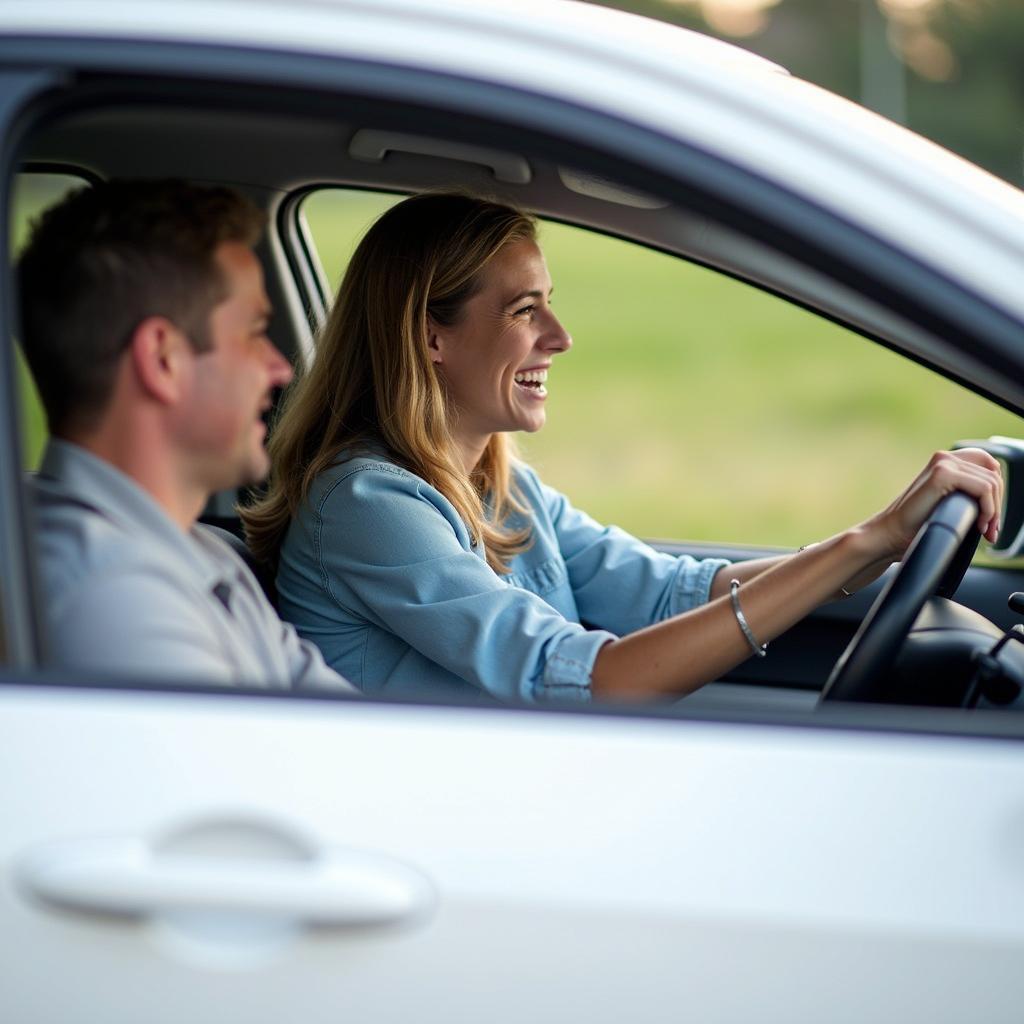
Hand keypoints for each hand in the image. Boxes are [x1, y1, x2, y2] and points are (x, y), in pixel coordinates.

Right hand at [864, 449, 1002, 560]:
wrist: (890, 534)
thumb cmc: (916, 526)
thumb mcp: (947, 503)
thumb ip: (966, 493)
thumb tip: (996, 498)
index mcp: (944, 461)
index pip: (989, 464)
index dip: (996, 492)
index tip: (989, 519)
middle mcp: (944, 457)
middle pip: (994, 473)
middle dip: (998, 504)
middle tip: (989, 529)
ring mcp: (942, 463)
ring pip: (992, 482)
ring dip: (994, 510)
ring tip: (984, 530)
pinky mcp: (942, 474)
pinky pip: (984, 488)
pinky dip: (989, 510)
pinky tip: (978, 525)